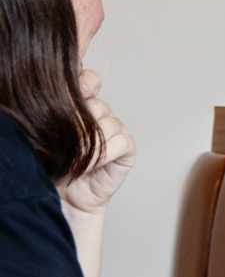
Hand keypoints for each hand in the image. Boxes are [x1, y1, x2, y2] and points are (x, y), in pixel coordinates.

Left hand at [54, 70, 135, 214]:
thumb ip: (57, 107)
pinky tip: (90, 165)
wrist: (60, 196)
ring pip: (109, 122)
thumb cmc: (50, 164)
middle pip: (97, 104)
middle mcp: (98, 115)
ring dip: (89, 142)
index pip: (89, 80)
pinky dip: (104, 153)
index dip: (85, 82)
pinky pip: (120, 141)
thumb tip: (64, 85)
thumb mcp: (47, 130)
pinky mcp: (126, 150)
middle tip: (66, 140)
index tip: (78, 90)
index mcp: (78, 105)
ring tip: (74, 157)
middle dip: (80, 122)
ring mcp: (114, 131)